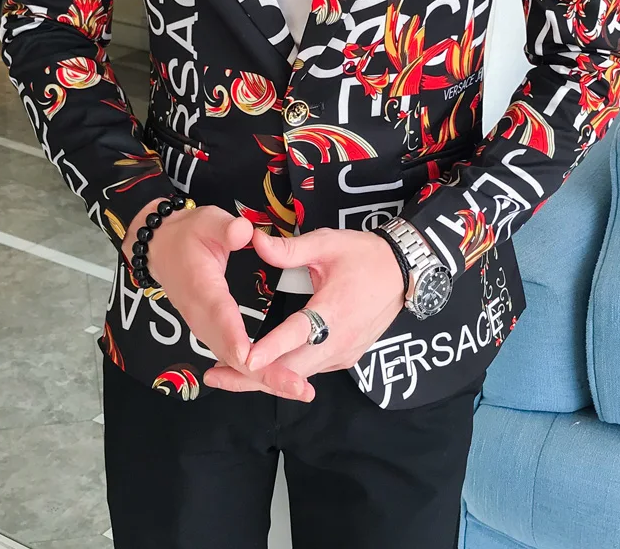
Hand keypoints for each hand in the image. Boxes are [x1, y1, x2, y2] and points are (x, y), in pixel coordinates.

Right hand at [122, 201, 313, 400]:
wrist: (161, 249)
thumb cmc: (189, 234)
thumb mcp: (207, 221)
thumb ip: (226, 229)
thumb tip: (244, 232)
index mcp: (203, 289)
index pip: (221, 317)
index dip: (236, 339)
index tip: (254, 358)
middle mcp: (202, 316)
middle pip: (232, 353)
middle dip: (265, 373)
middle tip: (300, 387)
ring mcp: (205, 328)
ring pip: (234, 362)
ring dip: (265, 378)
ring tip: (300, 389)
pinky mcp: (211, 333)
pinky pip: (233, 358)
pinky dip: (257, 373)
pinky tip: (282, 383)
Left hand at [203, 227, 405, 395]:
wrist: (403, 272)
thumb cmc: (364, 255)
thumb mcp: (327, 243)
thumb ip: (289, 248)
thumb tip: (255, 241)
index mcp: (334, 309)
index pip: (298, 333)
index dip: (271, 348)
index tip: (244, 358)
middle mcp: (340, 340)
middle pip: (293, 369)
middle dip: (253, 376)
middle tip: (216, 374)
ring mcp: (344, 353)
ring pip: (300, 375)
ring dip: (267, 378)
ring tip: (228, 376)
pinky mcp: (346, 358)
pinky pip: (312, 370)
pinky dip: (286, 373)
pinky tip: (261, 369)